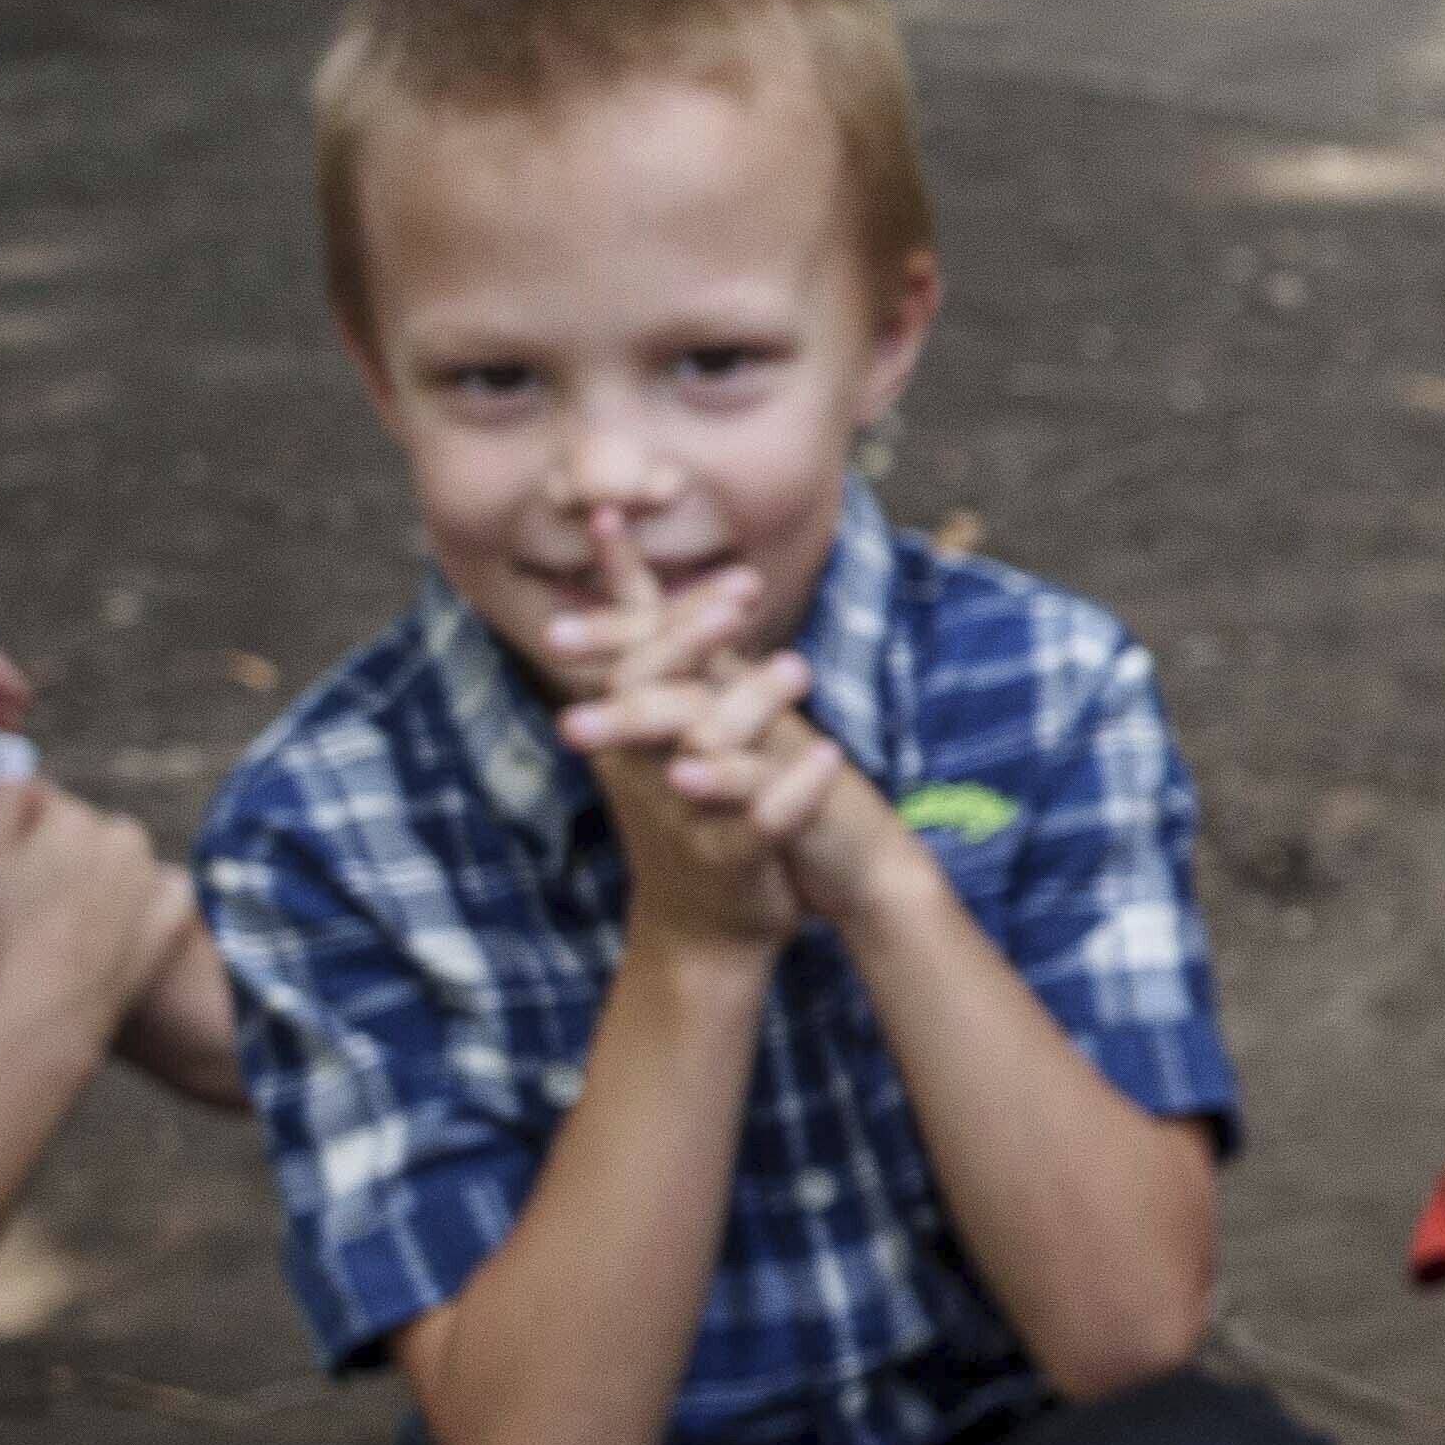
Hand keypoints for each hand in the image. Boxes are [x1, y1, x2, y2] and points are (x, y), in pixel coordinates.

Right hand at [0, 769, 189, 1012]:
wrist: (48, 1004)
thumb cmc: (1, 932)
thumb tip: (4, 776)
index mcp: (69, 816)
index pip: (39, 801)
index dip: (15, 828)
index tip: (3, 858)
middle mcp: (119, 836)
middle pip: (85, 831)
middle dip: (61, 852)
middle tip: (33, 898)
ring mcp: (151, 876)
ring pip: (124, 861)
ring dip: (104, 876)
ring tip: (71, 920)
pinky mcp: (173, 916)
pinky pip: (166, 893)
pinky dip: (148, 904)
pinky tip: (121, 927)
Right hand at [545, 565, 834, 959]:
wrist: (705, 925)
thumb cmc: (690, 796)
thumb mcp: (661, 708)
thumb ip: (641, 621)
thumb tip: (611, 519)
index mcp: (630, 731)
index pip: (635, 657)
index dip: (683, 615)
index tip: (743, 579)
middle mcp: (644, 769)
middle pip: (649, 696)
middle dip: (693, 642)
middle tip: (750, 601)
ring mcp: (682, 818)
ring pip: (702, 755)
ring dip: (749, 704)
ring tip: (801, 664)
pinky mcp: (725, 864)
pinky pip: (755, 824)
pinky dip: (792, 788)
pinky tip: (833, 754)